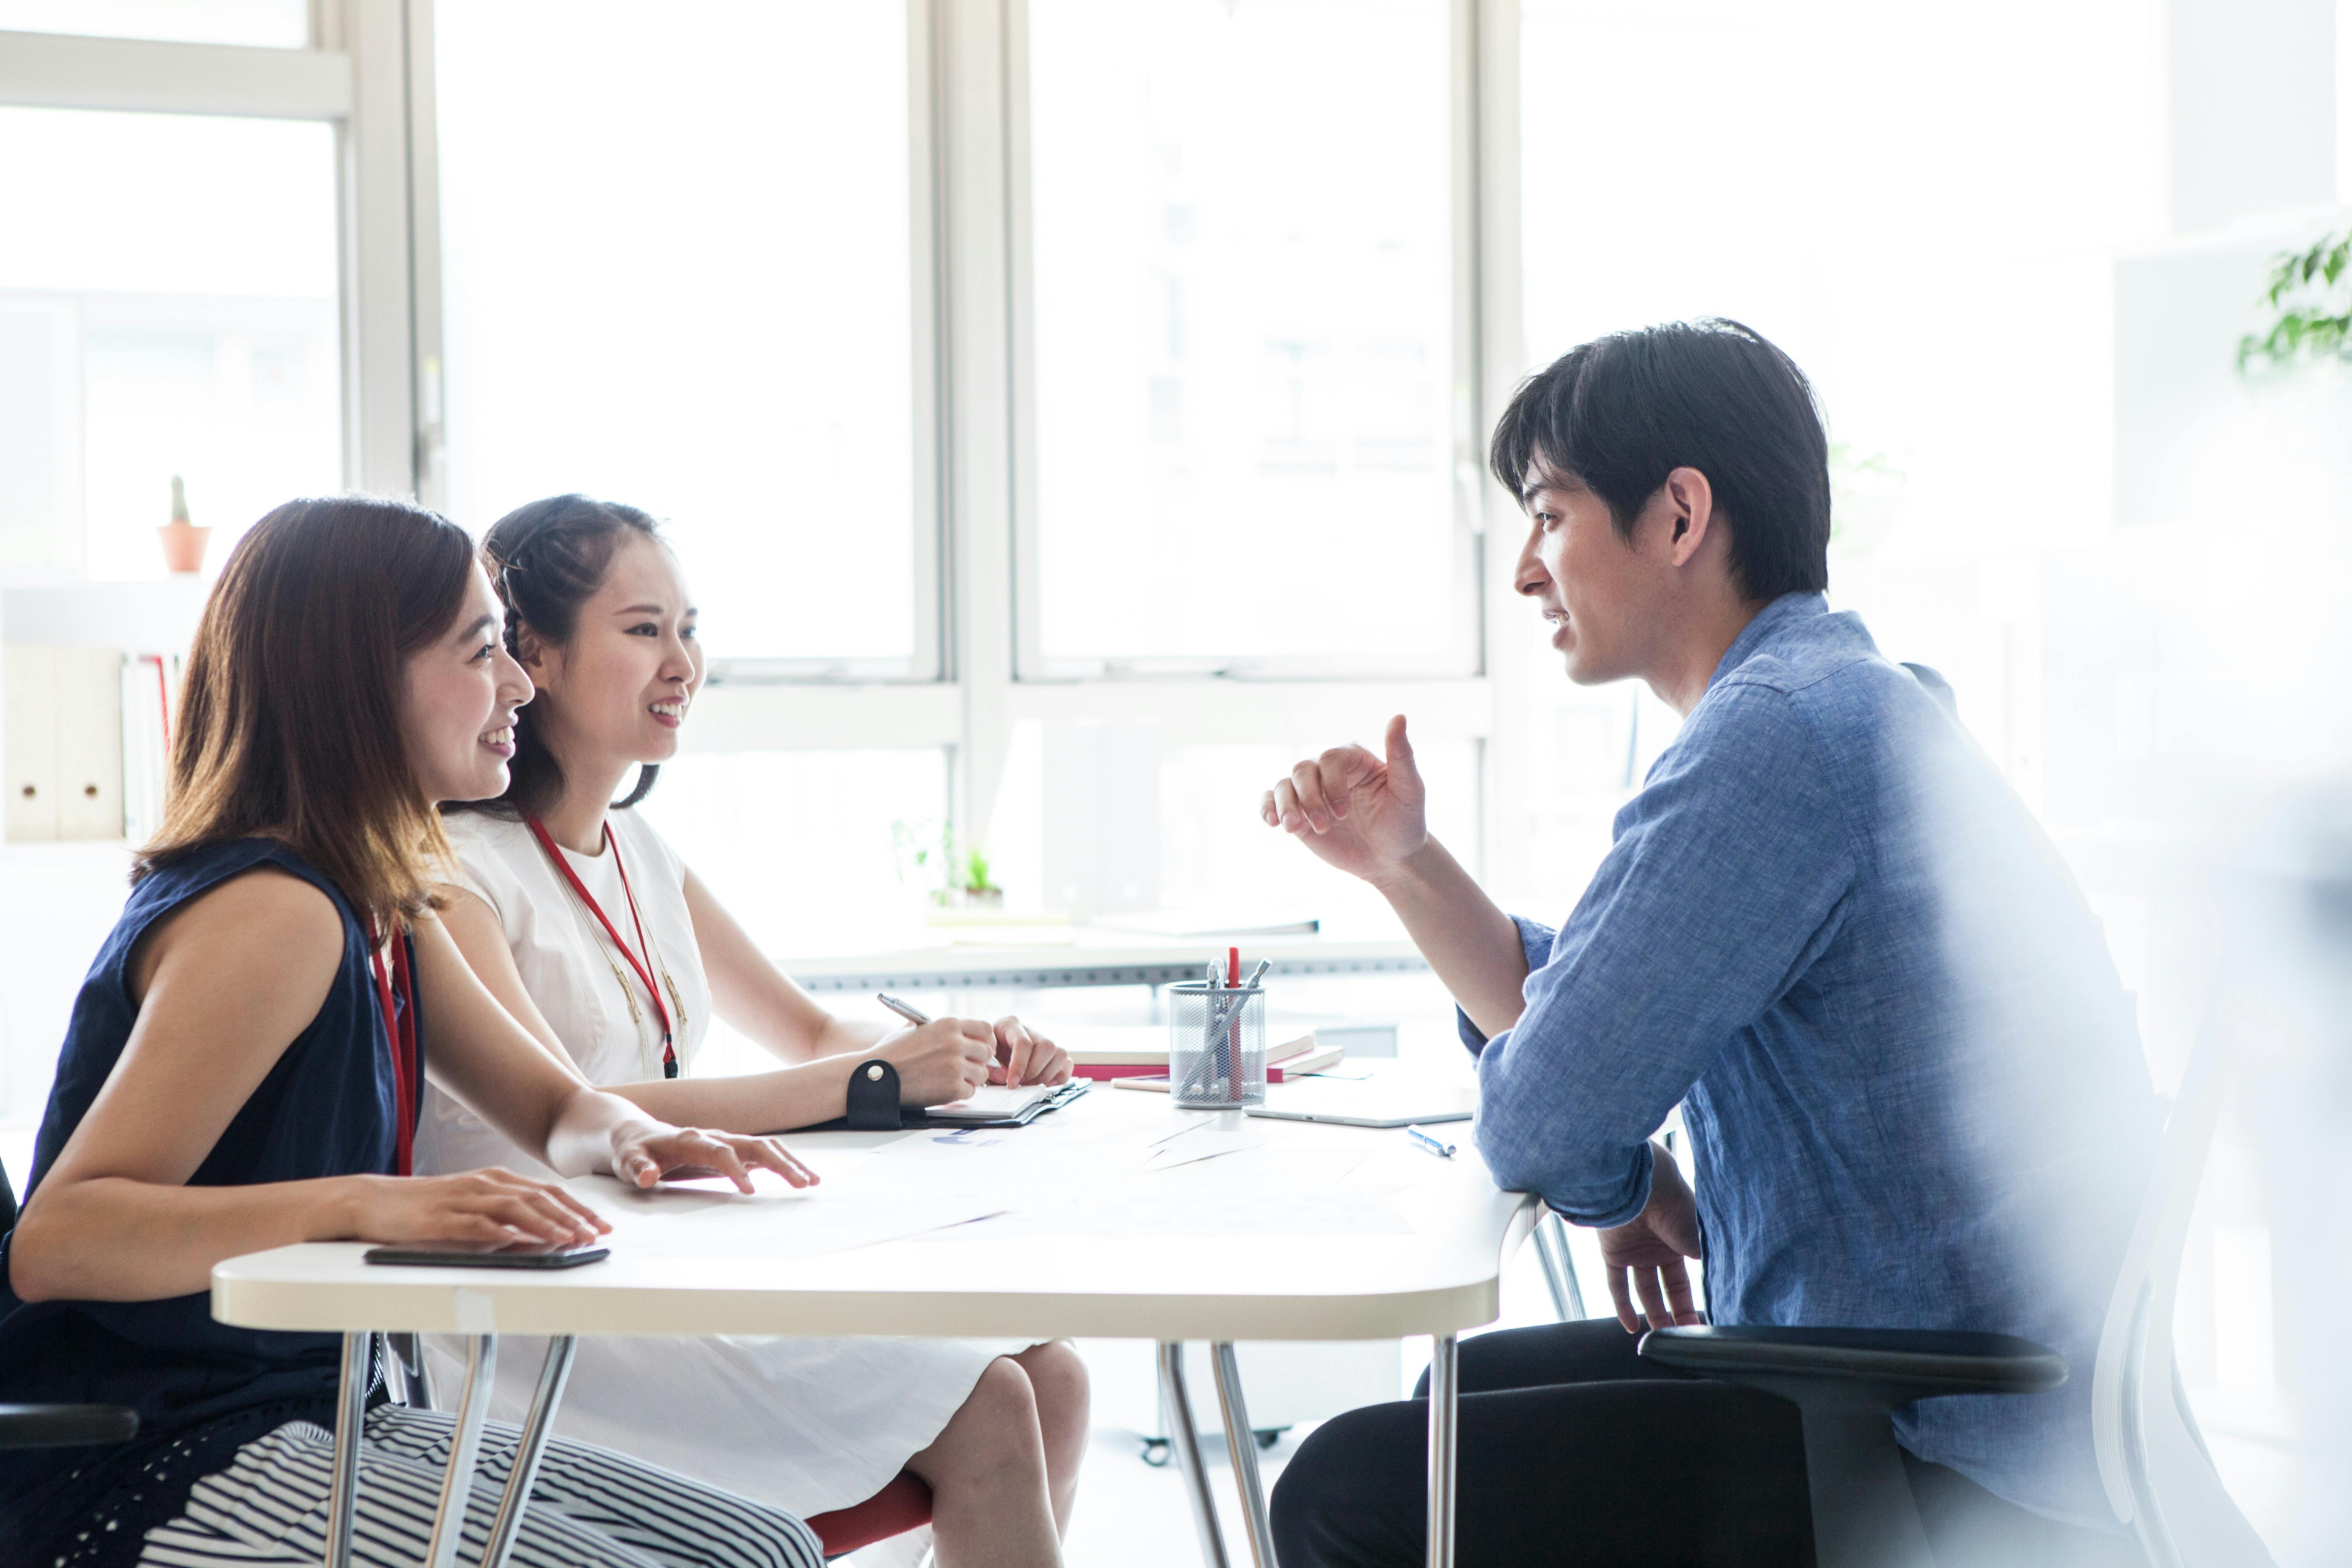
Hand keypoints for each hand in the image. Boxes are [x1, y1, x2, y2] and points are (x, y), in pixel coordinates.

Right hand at [347, 1168, 609, 1249]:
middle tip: (597, 1234)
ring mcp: (463, 1199)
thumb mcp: (470, 1206)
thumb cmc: (424, 1206)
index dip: (577, 1208)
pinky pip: (477, 1224)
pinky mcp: (441, 1218)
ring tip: (572, 1239)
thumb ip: (502, 1216)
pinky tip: (520, 1242)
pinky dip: (503, 1233)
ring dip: (547, 1224)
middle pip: (539, 1198)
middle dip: (573, 1217)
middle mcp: (484, 1184)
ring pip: (515, 1208)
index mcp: (495, 1180)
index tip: (601, 1224)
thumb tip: (537, 1235)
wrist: (372, 1200)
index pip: (547, 1192)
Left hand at [611, 1124, 817, 1192]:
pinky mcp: (730, 1150)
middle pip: (754, 1145)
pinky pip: (763, 1153)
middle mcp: (713, 1136)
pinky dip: (783, 1163)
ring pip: (764, 1147)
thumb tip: (646, 1177)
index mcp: (690, 1140)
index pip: (720, 1152)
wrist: (634, 1132)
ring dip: (789, 1162)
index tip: (750, 1191)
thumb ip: (636, 1167)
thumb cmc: (632, 1150)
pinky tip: (801, 1176)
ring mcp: (725, 1142)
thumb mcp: (627, 1160)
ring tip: (812, 1181)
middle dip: (780, 1163)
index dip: (735, 1169)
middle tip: (802, 1184)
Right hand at [875, 1018, 995, 1104]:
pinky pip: (970, 1091)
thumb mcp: (916, 1028)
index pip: (985, 1030)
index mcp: (949, 1024)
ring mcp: (956, 1066)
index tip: (981, 1049)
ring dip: (969, 1078)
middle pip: (986, 1053)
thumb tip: (962, 1034)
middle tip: (965, 1068)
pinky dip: (959, 1093)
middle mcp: (956, 1043)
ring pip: (981, 1074)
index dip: (985, 1041)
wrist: (875, 1076)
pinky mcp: (953, 1088)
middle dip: (977, 1061)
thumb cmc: (891, 1053)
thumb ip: (940, 1029)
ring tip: (949, 1079)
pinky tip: (943, 1090)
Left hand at [990, 1016, 1070, 1086]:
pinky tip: (1045, 1084)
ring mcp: (1044, 1040)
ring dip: (1046, 1074)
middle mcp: (1031, 1030)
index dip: (1019, 1065)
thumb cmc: (985, 1051)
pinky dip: (1060, 1076)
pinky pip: (1067, 1062)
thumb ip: (990, 1068)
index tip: (1011, 1083)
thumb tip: (1005, 1077)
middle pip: (1047, 1046)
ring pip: (1060, 1053)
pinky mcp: (1052, 1054)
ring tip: (1030, 1084)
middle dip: (1034, 1070)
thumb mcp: (981, 1056)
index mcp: (1010, 1025)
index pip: (1024, 1043)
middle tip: (1021, 1083)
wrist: (987, 1047)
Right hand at [1260, 714, 1428, 883]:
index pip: (1330, 758)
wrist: (1391, 859)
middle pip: (1303, 770)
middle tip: (1325, 825)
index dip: (1331, 783)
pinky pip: (1272, 802)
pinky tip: (1272, 822)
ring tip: (1293, 827)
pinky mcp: (1299, 813)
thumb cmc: (1404, 822)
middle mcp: (1329, 772)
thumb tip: (1399, 717)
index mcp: (1354, 759)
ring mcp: (1311, 793)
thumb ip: (1401, 754)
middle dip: (1309, 798)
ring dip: (1285, 806)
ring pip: (1284, 785)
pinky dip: (1267, 808)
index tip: (1342, 812)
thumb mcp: (1410, 789)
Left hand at [1596, 1142, 1704, 1331]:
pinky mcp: (1613, 1251)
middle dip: (1677, 1313)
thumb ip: (1700, 1255)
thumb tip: (1707, 1275)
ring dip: (1653, 1314)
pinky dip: (1621, 1305)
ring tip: (1662, 1337)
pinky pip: (1615, 1283)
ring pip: (1644, 1289)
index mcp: (1681, 1240)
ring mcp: (1635, 1250)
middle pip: (1668, 1288)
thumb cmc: (1672, 1199)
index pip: (1687, 1278)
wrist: (1641, 1181)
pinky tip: (1630, 1326)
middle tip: (1685, 1337)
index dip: (1691, 1301)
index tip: (1700, 1325)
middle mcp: (1658, 1246)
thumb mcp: (1695, 1232)